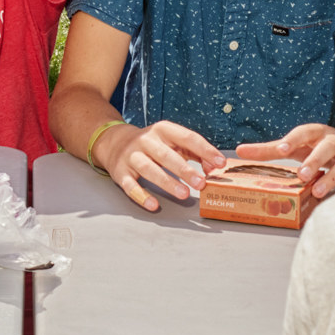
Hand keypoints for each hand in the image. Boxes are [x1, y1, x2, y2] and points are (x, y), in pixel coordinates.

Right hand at [101, 120, 229, 209]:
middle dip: (185, 170)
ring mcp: (132, 156)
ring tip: (184, 194)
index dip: (205, 150)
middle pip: (167, 155)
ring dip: (167, 182)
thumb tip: (213, 167)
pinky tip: (154, 204)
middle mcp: (146, 140)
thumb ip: (195, 152)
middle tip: (201, 183)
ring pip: (149, 169)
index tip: (220, 163)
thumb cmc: (152, 144)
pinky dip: (141, 195)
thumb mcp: (172, 141)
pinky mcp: (120, 172)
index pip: (187, 137)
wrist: (115, 142)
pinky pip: (130, 185)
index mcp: (163, 130)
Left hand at [243, 123, 334, 199]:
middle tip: (302, 175)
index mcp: (317, 133)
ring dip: (334, 176)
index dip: (293, 139)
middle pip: (328, 145)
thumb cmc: (320, 148)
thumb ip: (270, 150)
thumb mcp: (298, 146)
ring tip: (319, 192)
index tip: (282, 150)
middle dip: (315, 159)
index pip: (305, 132)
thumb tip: (239, 151)